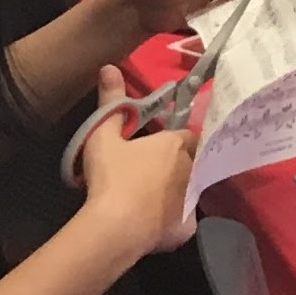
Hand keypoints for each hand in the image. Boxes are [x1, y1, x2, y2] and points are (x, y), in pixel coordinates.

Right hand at [77, 68, 197, 254]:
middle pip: (193, 163)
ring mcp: (192, 200)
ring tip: (150, 198)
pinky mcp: (187, 228)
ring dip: (176, 192)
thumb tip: (109, 67)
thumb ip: (110, 102)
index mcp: (176, 145)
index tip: (156, 147)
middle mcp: (192, 170)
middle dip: (178, 165)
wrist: (116, 227)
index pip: (187, 136)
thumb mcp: (103, 136)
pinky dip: (172, 220)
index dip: (173, 141)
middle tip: (150, 173)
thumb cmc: (111, 177)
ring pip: (190, 191)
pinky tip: (153, 222)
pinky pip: (183, 220)